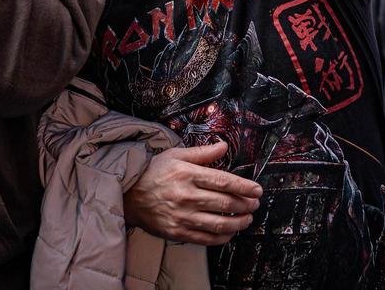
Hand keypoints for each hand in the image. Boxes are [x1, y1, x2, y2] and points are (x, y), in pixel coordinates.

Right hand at [124, 141, 261, 245]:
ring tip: (247, 219)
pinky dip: (222, 237)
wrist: (127, 194)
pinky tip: (229, 232)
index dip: (244, 187)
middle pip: (225, 203)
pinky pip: (206, 238)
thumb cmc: (152, 172)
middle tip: (255, 204)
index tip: (257, 190)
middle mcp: (186, 196)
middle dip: (246, 204)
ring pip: (219, 223)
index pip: (224, 181)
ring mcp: (182, 216)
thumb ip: (202, 152)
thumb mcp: (176, 155)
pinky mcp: (177, 232)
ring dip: (239, 223)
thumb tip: (224, 145)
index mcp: (187, 174)